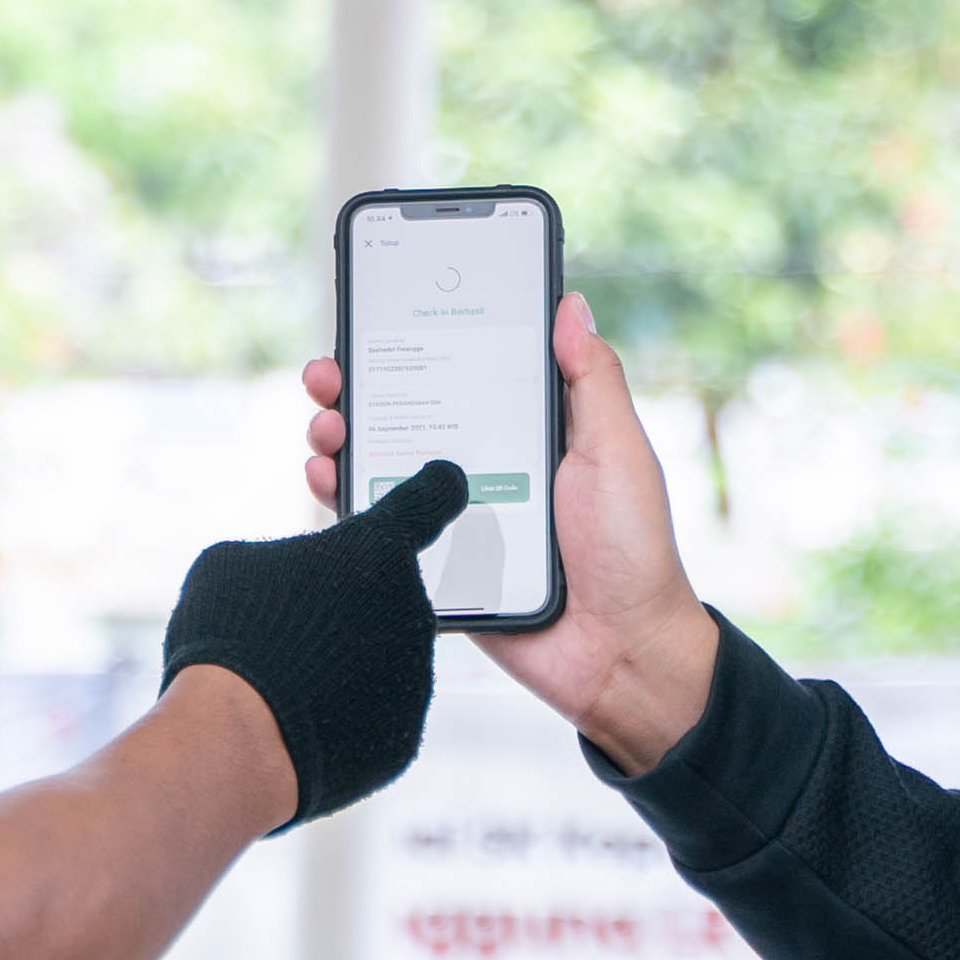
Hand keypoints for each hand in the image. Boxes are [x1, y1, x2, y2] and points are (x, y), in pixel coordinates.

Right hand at [161, 462, 470, 825]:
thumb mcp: (236, 565)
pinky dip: (346, 713)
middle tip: (298, 621)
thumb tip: (282, 580)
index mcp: (377, 549)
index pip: (427, 501)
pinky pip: (377, 713)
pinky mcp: (404, 737)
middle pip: (390, 594)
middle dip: (353, 602)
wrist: (233, 740)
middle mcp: (411, 608)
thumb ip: (281, 560)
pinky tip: (301, 717)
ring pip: (385, 656)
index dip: (433, 490)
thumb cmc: (229, 634)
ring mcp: (415, 677)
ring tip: (290, 674)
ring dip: (349, 660)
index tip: (443, 485)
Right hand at [304, 290, 719, 776]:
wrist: (618, 656)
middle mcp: (484, 463)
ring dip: (342, 436)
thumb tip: (570, 304)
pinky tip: (327, 478)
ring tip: (326, 425)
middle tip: (330, 372)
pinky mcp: (434, 561)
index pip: (465, 370)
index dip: (421, 342)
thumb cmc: (633, 552)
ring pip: (383, 462)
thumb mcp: (618, 452)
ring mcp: (455, 511)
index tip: (382, 315)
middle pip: (408, 410)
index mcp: (527, 429)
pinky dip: (344, 497)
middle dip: (360, 384)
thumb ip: (593, 381)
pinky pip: (381, 523)